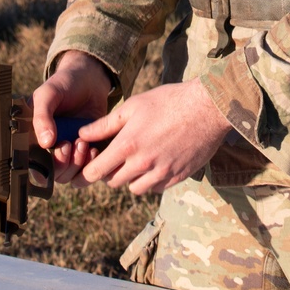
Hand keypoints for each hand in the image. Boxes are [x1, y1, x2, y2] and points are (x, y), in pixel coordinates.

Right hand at [31, 50, 112, 180]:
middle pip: (52, 175)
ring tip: (83, 144)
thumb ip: (42, 117)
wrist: (89, 79)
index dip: (43, 166)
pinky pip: (86, 170)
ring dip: (77, 165)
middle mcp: (49, 149)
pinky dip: (90, 164)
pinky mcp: (85, 151)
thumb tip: (45, 143)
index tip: (58, 147)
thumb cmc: (63, 84)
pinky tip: (93, 148)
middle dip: (63, 165)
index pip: (32, 165)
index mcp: (33, 138)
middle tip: (71, 144)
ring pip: (69, 176)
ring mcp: (68, 151)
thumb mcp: (47, 94)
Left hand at [69, 80, 232, 195]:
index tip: (94, 160)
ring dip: (132, 178)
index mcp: (128, 145)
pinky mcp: (177, 178)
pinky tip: (157, 161)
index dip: (90, 168)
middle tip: (119, 155)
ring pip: (134, 189)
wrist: (208, 108)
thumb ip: (106, 124)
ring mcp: (161, 174)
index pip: (95, 172)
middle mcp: (142, 164)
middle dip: (111, 171)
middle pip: (113, 182)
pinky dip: (151, 180)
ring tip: (139, 158)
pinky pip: (155, 188)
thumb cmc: (169, 101)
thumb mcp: (134, 106)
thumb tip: (82, 134)